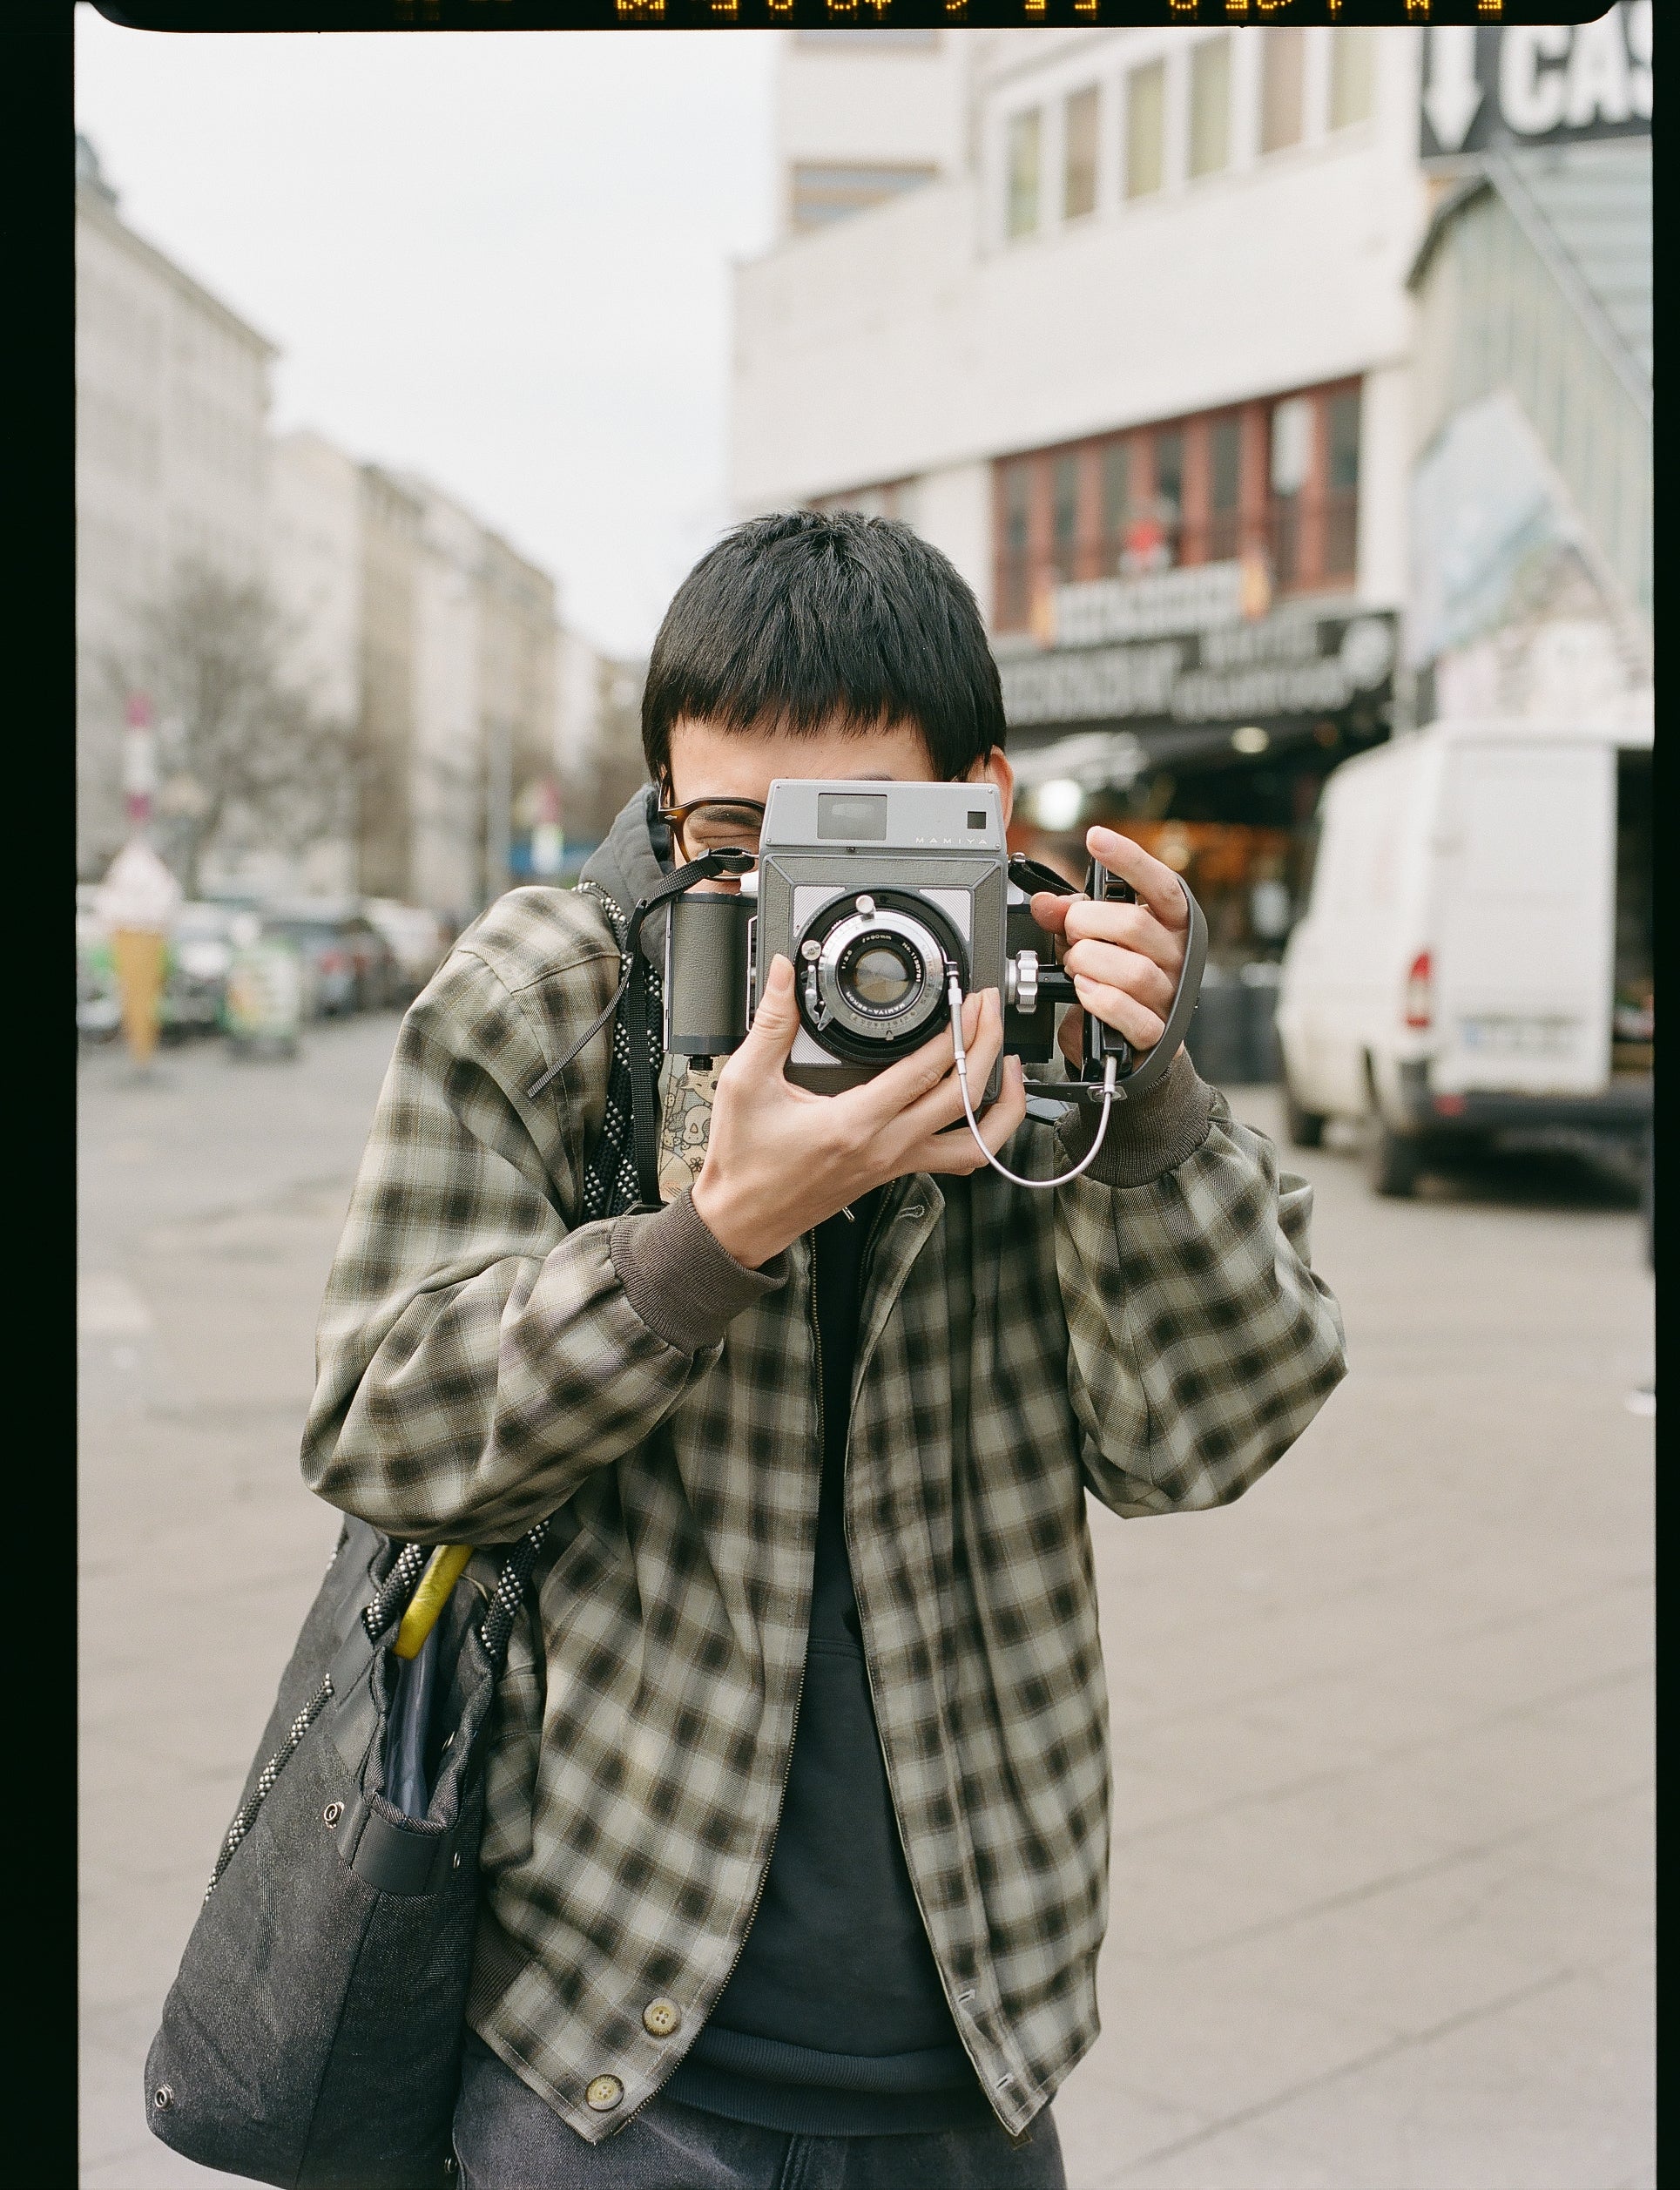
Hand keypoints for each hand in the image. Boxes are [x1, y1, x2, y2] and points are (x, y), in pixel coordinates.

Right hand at [690, 955, 1028, 1267]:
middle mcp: (886, 1147)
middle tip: (989, 1008)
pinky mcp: (897, 1171)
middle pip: (963, 1098)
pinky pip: (958, 1158)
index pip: (924, 1073)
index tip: (966, 999)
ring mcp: (897, 1163)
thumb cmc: (745, 1161)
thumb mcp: (745, 1083)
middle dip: (986, 1045)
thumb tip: (788, 975)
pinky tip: (983, 1107)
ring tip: (1009, 1062)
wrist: (743, 1218)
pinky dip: (984, 1134)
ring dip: (1003, 1102)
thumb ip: (771, 1024)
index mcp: (854, 1122)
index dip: (955, 1031)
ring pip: (977, 1141)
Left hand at [1029, 825, 1189, 1072]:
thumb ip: (1069, 917)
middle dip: (1087, 925)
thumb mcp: (1094, 940)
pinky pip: (1128, 1012)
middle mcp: (1176, 956)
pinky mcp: (1157, 1033)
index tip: (1096, 838)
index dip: (1129, 860)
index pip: (1160, 884)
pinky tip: (1085, 992)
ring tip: (1075, 967)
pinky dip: (1099, 999)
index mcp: (1169, 925)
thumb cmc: (1118, 981)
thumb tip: (1044, 903)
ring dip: (1089, 963)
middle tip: (1071, 934)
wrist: (1130, 1045)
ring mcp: (1169, 995)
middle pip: (1134, 925)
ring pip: (1132, 969)